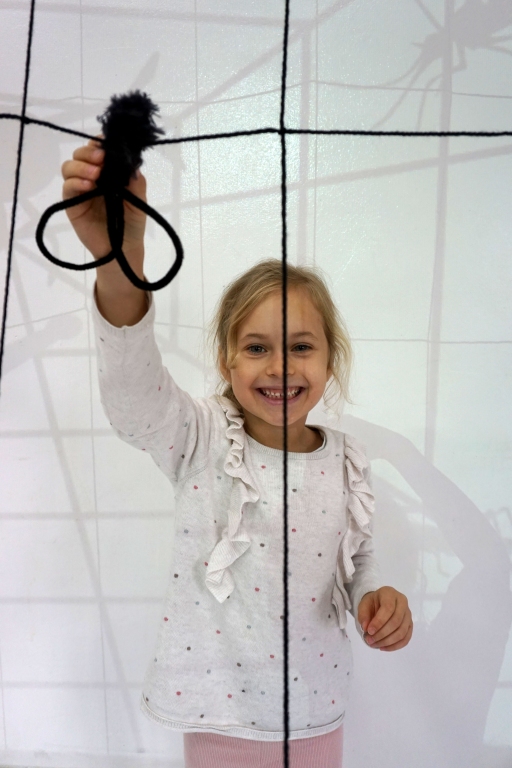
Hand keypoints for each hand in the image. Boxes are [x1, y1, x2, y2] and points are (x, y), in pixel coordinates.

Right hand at [61, 138, 146, 262]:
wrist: (123, 249)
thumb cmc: (132, 224)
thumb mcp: (139, 200)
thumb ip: (135, 180)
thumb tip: (130, 160)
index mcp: (108, 172)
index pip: (99, 149)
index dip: (100, 143)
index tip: (107, 145)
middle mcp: (92, 176)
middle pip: (81, 153)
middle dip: (90, 152)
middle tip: (102, 159)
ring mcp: (80, 189)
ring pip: (70, 166)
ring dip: (81, 165)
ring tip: (96, 174)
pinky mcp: (71, 203)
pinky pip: (67, 186)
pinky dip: (75, 181)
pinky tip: (88, 185)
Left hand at [358, 587, 412, 651]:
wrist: (379, 603)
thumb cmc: (372, 603)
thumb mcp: (363, 605)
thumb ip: (363, 615)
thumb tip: (365, 628)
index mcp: (390, 594)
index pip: (388, 608)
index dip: (379, 621)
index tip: (369, 631)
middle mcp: (402, 602)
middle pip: (396, 621)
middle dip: (382, 634)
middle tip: (369, 640)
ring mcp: (408, 614)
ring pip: (402, 631)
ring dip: (388, 641)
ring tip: (375, 645)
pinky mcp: (410, 625)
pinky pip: (406, 638)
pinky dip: (395, 646)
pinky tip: (383, 648)